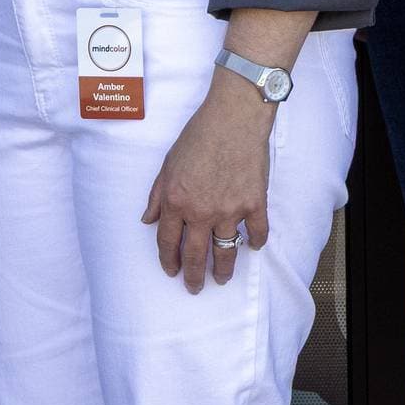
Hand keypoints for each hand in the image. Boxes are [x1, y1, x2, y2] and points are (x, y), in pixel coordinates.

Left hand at [142, 81, 272, 291]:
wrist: (234, 117)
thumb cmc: (199, 135)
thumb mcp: (167, 163)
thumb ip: (157, 195)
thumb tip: (148, 219)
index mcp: (176, 201)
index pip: (167, 241)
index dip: (167, 260)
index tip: (171, 271)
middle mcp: (201, 210)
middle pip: (195, 254)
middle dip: (193, 276)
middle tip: (194, 288)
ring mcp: (229, 210)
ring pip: (225, 250)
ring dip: (223, 269)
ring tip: (222, 278)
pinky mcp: (254, 203)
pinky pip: (257, 232)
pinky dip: (256, 241)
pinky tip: (253, 246)